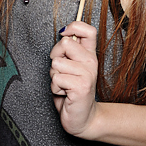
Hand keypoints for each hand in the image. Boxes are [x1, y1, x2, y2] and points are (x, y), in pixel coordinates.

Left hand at [49, 21, 97, 136]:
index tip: (65, 35)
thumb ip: (70, 51)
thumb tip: (64, 33)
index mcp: (89, 55)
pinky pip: (57, 78)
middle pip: (66, 43)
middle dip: (55, 56)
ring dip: (54, 76)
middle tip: (61, 70)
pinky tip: (64, 93)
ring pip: (57, 63)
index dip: (74, 27)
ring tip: (63, 84)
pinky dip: (55, 87)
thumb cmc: (72, 91)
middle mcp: (91, 62)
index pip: (88, 30)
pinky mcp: (81, 86)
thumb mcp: (72, 67)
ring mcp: (88, 74)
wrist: (82, 117)